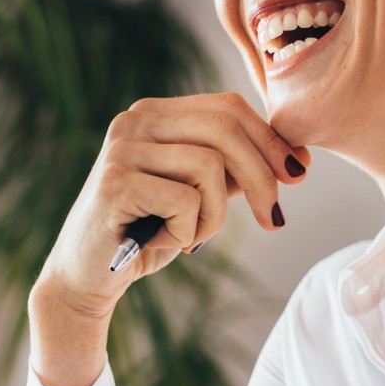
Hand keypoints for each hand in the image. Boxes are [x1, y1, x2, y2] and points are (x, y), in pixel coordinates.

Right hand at [29, 92, 308, 385]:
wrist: (86, 278)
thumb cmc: (145, 234)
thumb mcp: (198, 195)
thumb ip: (233, 170)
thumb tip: (295, 159)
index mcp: (155, 113)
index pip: (228, 107)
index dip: (270, 140)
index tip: (297, 174)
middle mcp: (134, 120)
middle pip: (226, 129)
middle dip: (263, 176)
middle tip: (273, 219)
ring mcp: (121, 148)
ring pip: (210, 167)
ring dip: (215, 215)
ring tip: (191, 236)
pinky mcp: (115, 183)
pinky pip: (186, 201)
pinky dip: (188, 231)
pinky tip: (165, 242)